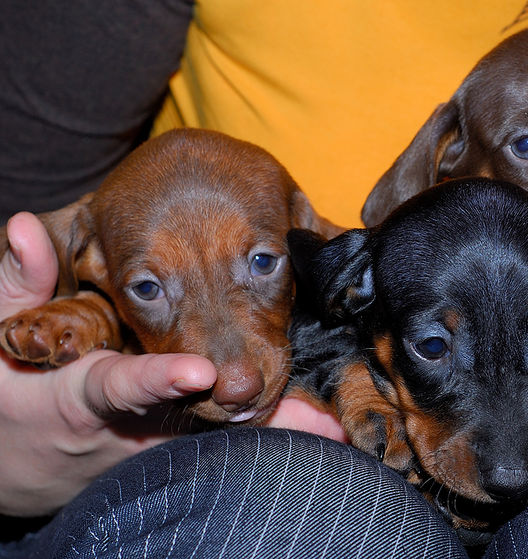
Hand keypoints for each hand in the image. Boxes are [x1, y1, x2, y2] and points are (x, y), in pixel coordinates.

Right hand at [0, 213, 346, 516]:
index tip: (197, 372)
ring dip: (272, 431)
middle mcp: (126, 427)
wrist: (28, 452)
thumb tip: (22, 227)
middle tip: (292, 405)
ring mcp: (154, 440)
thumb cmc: (16, 390)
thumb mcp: (5, 337)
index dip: (156, 379)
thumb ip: (19, 285)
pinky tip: (322, 428)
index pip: (116, 386)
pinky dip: (274, 432)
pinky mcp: (176, 442)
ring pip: (216, 434)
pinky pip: (228, 433)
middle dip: (238, 413)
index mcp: (80, 397)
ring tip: (327, 426)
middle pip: (186, 424)